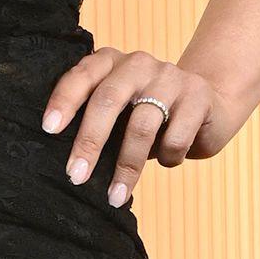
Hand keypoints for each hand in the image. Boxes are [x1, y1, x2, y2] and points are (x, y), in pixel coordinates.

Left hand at [41, 48, 236, 207]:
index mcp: (111, 62)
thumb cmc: (150, 115)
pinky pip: (175, 138)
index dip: (64, 100)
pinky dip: (168, 158)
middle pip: (108, 100)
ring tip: (116, 196)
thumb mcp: (121, 112)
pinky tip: (168, 160)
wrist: (210, 104)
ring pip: (142, 125)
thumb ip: (98, 122)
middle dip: (89, 142)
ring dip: (127, 167)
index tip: (49, 129)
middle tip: (76, 176)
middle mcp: (138, 63)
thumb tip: (71, 163)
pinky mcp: (197, 96)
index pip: (82, 75)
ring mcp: (170, 77)